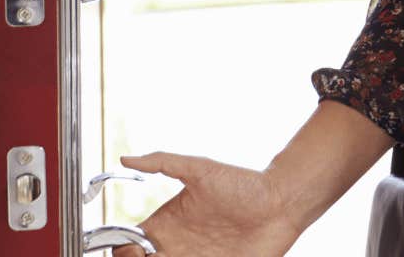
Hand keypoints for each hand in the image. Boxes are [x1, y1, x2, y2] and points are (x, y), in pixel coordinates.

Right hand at [109, 151, 304, 256]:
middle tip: (153, 256)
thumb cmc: (242, 183)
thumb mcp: (200, 170)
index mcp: (167, 226)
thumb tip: (125, 157)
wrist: (281, 202)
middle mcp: (175, 248)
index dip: (123, 250)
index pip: (129, 245)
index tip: (134, 246)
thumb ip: (163, 162)